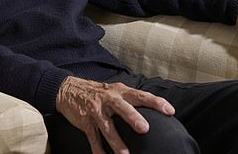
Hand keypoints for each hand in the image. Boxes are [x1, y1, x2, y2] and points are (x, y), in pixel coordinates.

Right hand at [56, 76, 174, 153]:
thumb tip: (153, 111)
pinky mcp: (86, 122)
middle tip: (144, 128)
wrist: (68, 89)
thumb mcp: (114, 90)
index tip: (170, 111)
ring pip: (107, 127)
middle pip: (121, 107)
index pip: (140, 95)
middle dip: (132, 117)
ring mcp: (96, 111)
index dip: (155, 102)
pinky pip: (93, 139)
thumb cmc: (97, 92)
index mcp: (119, 91)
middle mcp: (108, 99)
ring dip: (116, 142)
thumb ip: (131, 100)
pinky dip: (99, 151)